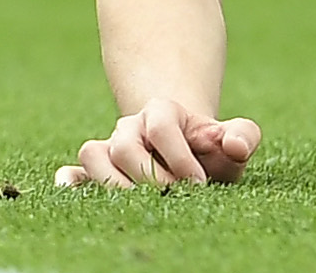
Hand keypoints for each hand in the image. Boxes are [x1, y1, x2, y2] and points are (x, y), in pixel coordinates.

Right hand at [54, 99, 261, 188]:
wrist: (187, 153)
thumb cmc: (211, 149)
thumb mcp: (234, 138)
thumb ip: (244, 136)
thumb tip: (234, 146)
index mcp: (163, 111)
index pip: (162, 128)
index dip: (179, 157)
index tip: (199, 183)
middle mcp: (130, 127)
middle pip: (125, 147)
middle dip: (150, 177)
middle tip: (174, 197)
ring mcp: (108, 147)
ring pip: (94, 157)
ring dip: (115, 185)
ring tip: (142, 204)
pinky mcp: (94, 171)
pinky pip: (73, 172)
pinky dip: (72, 182)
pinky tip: (75, 191)